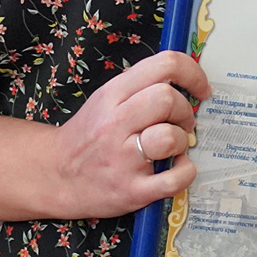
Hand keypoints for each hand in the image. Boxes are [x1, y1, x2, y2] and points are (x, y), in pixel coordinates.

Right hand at [45, 51, 207, 218]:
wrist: (55, 175)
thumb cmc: (88, 136)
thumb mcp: (106, 99)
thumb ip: (141, 87)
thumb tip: (187, 81)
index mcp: (112, 94)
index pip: (164, 65)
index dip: (193, 74)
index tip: (201, 89)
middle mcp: (115, 123)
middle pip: (168, 99)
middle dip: (185, 111)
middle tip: (181, 123)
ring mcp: (123, 159)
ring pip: (171, 138)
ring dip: (182, 141)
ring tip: (172, 147)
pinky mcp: (131, 191)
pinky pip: (173, 179)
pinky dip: (185, 172)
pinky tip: (176, 168)